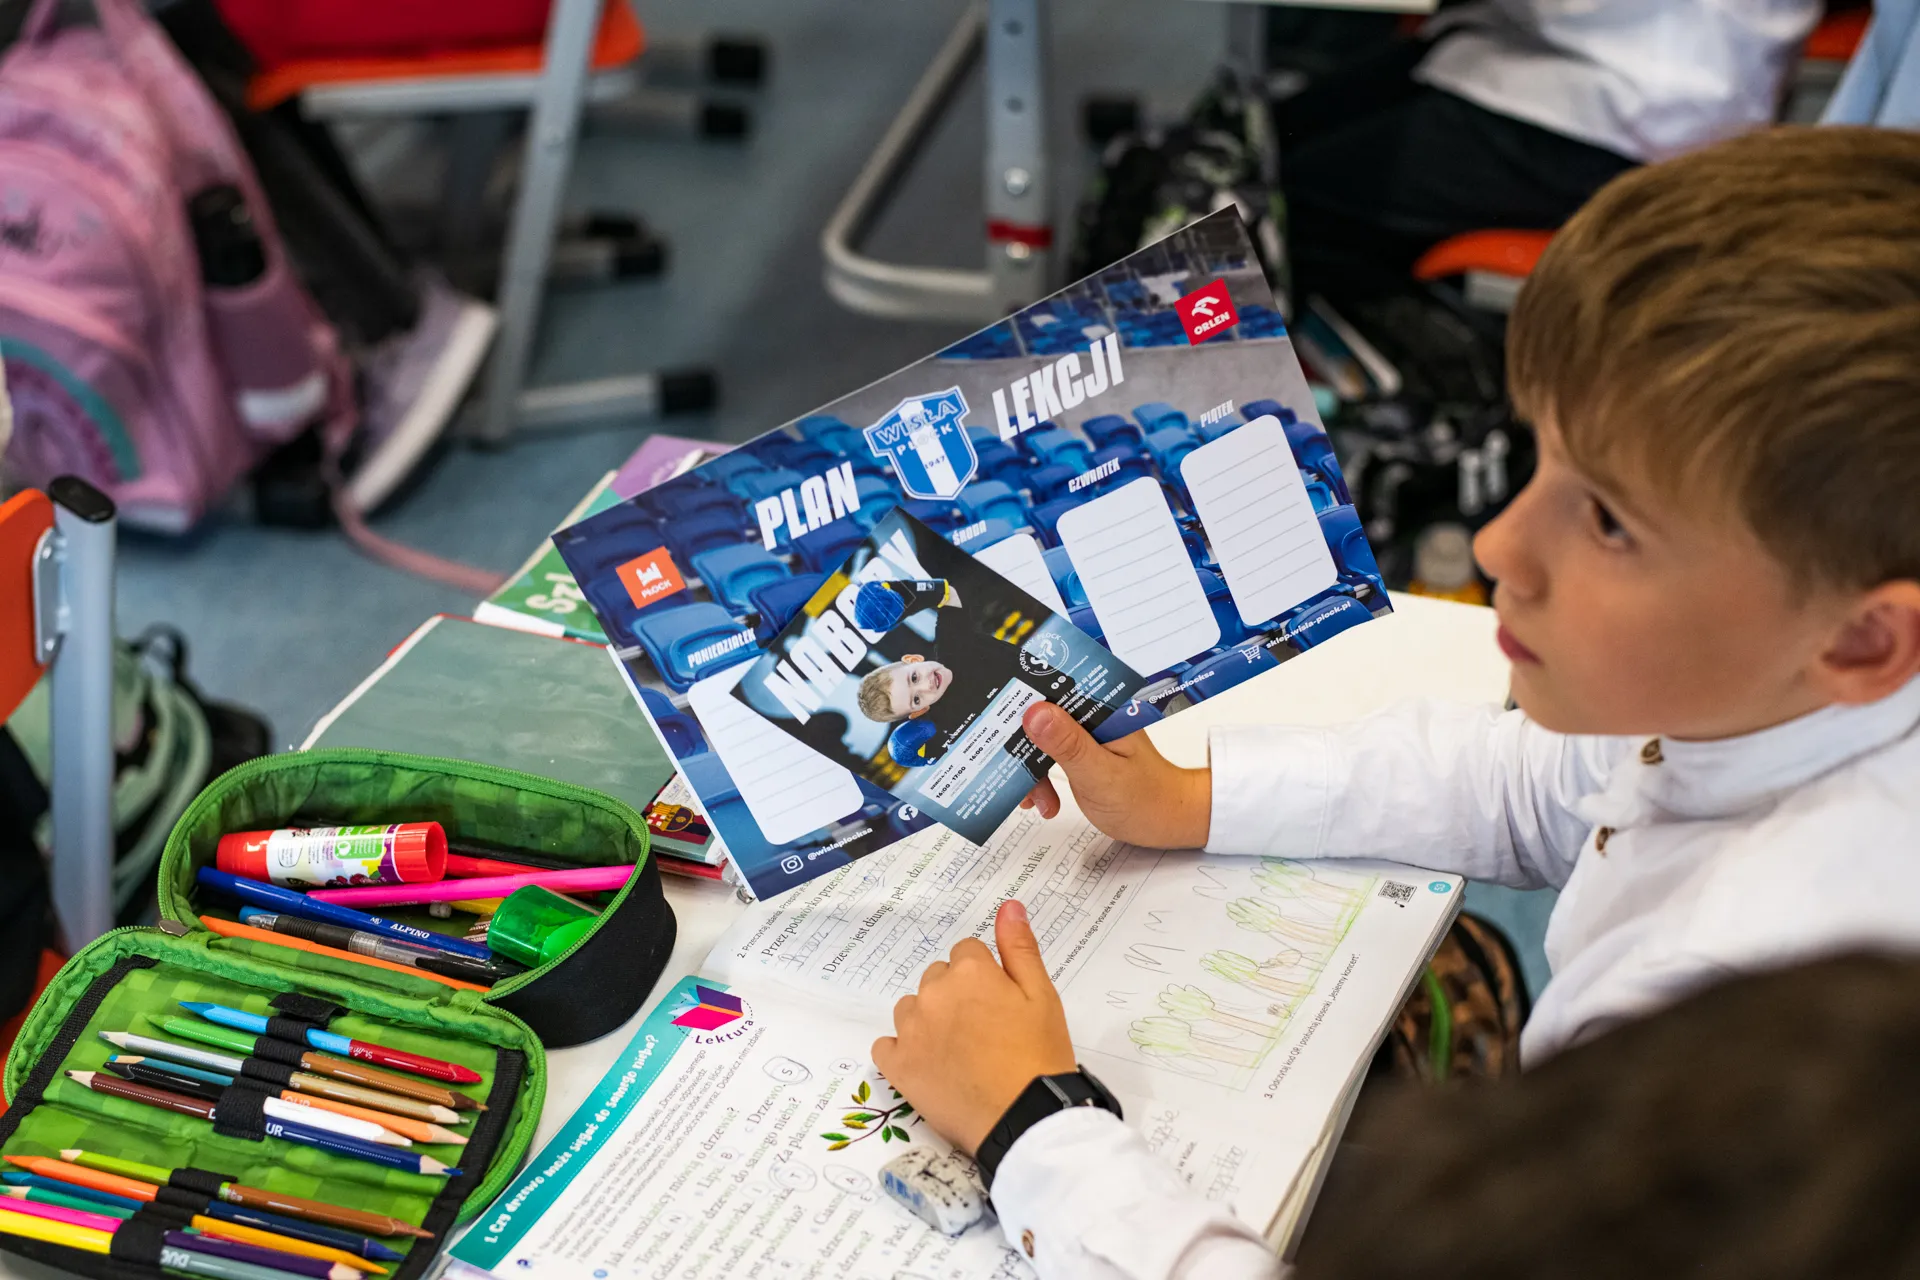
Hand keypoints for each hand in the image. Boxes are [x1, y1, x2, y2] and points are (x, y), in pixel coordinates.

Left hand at [872, 900, 1074, 1154]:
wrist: (1024, 1118)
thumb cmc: (1039, 1056)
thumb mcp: (1042, 995)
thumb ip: (1020, 947)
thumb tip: (1008, 906)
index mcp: (970, 971)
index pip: (967, 952)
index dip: (986, 977)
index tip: (1000, 1004)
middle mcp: (933, 993)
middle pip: (938, 978)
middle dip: (957, 995)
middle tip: (985, 1030)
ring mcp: (911, 1030)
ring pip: (912, 1008)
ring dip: (929, 1019)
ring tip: (959, 1049)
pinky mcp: (898, 1066)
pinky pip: (888, 1045)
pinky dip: (904, 1051)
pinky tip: (929, 1065)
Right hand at [1018, 703, 1211, 847]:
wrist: (1169, 822)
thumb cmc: (1146, 799)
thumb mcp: (1100, 776)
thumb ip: (1067, 745)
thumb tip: (1034, 713)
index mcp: (1101, 709)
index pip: (1054, 688)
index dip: (1022, 698)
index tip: (996, 716)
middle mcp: (1091, 715)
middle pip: (1041, 715)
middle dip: (1021, 745)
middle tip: (1009, 771)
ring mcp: (1085, 734)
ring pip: (1041, 740)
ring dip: (1031, 770)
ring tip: (1036, 800)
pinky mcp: (1080, 753)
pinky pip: (1049, 758)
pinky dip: (1041, 779)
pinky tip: (1043, 802)